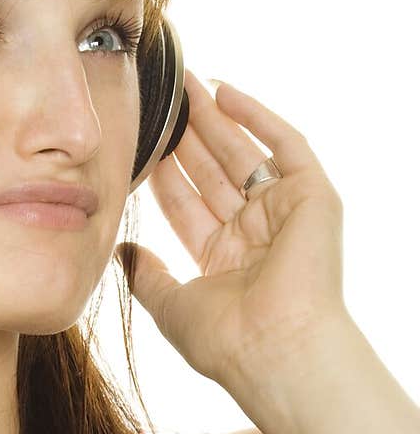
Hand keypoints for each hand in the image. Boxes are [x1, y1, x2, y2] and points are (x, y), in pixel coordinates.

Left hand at [116, 69, 347, 388]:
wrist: (274, 350)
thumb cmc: (226, 341)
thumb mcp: (171, 304)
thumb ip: (145, 274)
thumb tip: (121, 250)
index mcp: (225, 260)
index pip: (187, 204)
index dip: (163, 172)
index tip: (138, 142)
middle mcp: (256, 233)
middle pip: (214, 172)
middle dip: (188, 135)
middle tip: (162, 96)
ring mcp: (285, 213)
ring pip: (244, 153)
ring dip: (215, 118)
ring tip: (184, 83)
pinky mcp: (313, 197)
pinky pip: (286, 145)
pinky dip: (258, 116)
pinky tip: (223, 92)